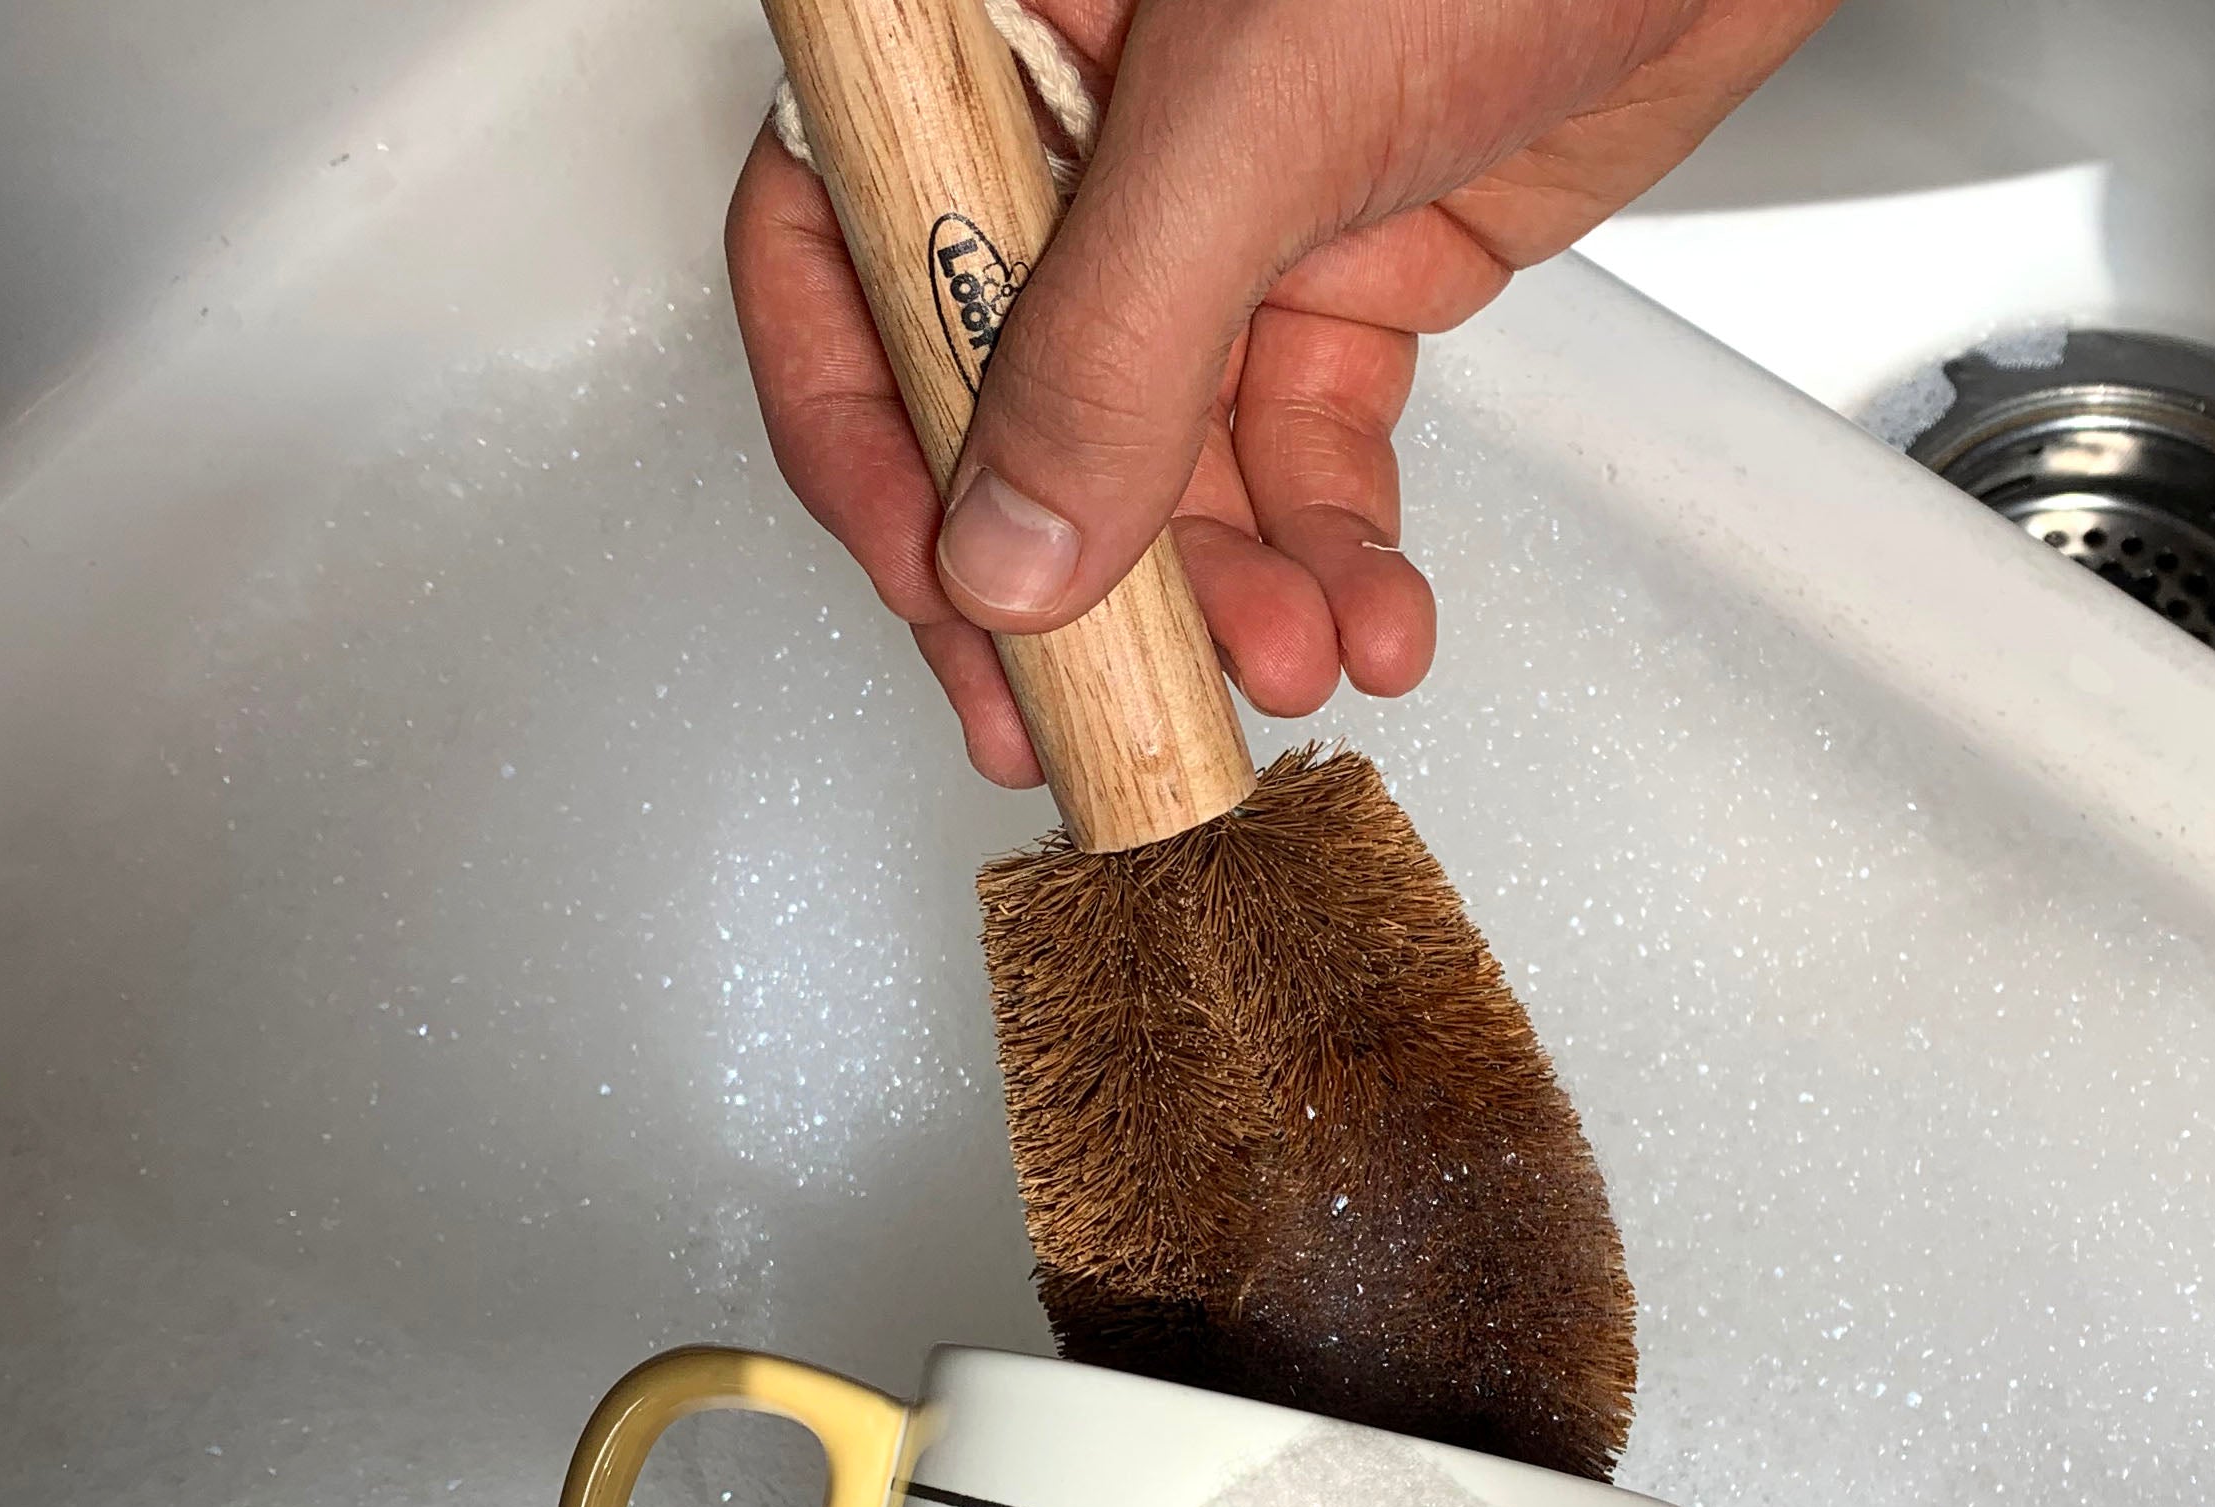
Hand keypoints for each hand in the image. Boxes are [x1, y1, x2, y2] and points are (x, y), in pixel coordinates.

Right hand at [726, 0, 1842, 784]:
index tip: (937, 597)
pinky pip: (1311, 442)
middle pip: (1002, 392)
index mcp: (990, 22)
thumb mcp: (1253, 115)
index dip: (864, 437)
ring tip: (1284, 668)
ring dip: (1229, 589)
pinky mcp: (1353, 257)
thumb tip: (1010, 561)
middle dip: (1061, 580)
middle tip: (1079, 727)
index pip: (842, 247)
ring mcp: (1222, 201)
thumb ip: (1114, 346)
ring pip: (1174, 453)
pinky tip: (1372, 626)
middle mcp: (1084, 119)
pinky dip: (1339, 550)